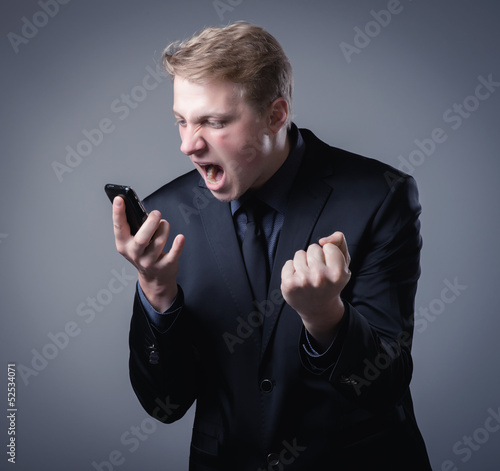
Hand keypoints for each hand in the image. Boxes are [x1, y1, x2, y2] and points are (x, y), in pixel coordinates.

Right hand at [112, 196, 184, 311]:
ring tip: (164, 224)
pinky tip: (180, 237)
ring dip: (164, 229)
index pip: (119, 227)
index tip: (119, 199)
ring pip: (158, 243)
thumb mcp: (134, 241)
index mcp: (123, 244)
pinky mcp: (165, 266)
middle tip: (156, 213)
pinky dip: (177, 245)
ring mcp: (149, 262)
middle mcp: (135, 254)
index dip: (118, 213)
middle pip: (141, 239)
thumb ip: (136, 227)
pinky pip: (172, 255)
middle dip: (150, 224)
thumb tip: (146, 211)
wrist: (155, 277)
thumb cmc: (144, 252)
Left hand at [281, 232, 350, 348]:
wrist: (318, 309)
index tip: (330, 268)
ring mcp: (303, 281)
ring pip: (300, 253)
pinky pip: (288, 263)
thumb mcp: (343, 264)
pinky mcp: (289, 284)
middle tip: (319, 274)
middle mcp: (321, 278)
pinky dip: (292, 269)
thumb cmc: (331, 282)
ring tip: (309, 277)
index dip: (329, 255)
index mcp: (338, 273)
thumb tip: (323, 240)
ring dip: (303, 263)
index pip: (329, 246)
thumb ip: (339, 242)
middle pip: (313, 248)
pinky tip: (299, 281)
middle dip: (315, 257)